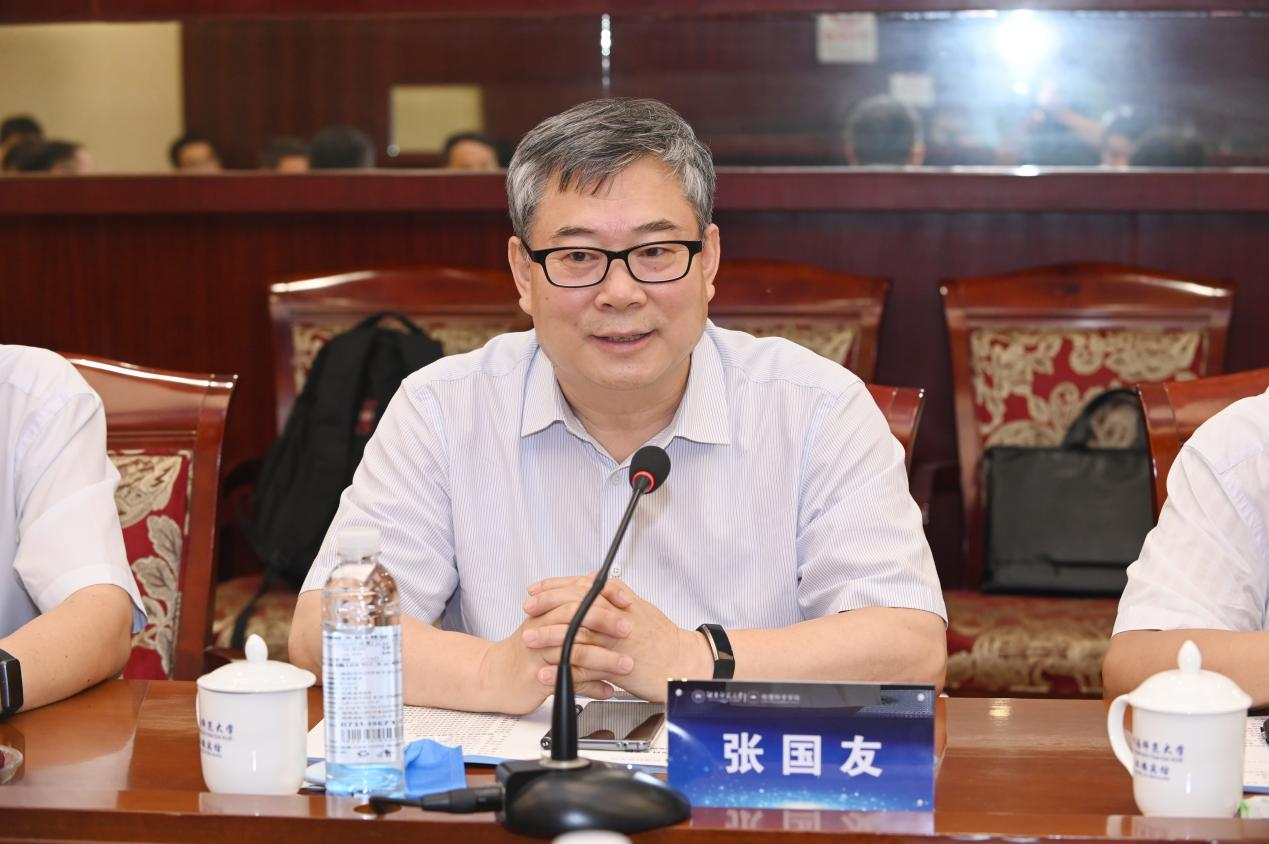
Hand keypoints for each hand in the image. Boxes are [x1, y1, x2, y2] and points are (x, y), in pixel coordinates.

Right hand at [478, 599, 630, 714]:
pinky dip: (591, 688)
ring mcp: (539, 655)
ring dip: (604, 660)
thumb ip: (571, 605)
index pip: (577, 596)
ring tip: (625, 665)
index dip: (603, 597)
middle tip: (628, 630)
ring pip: (575, 653)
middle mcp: (541, 630)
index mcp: (545, 613)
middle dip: (605, 623)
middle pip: (575, 619)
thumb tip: (598, 586)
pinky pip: (569, 682)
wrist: (493, 676)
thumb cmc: (523, 651)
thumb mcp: (544, 622)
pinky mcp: (537, 680)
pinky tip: (607, 690)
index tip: (627, 602)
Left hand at [523, 576, 711, 701]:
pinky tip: (547, 671)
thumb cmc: (663, 640)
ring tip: (529, 638)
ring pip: (577, 633)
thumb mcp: (640, 608)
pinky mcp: (616, 666)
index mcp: (620, 603)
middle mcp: (616, 618)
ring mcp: (615, 642)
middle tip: (528, 608)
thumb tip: (594, 581)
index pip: (582, 586)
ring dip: (549, 635)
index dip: (556, 586)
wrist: (683, 665)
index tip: (537, 589)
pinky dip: (563, 669)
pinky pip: (584, 667)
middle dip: (547, 604)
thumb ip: (615, 594)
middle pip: (575, 604)